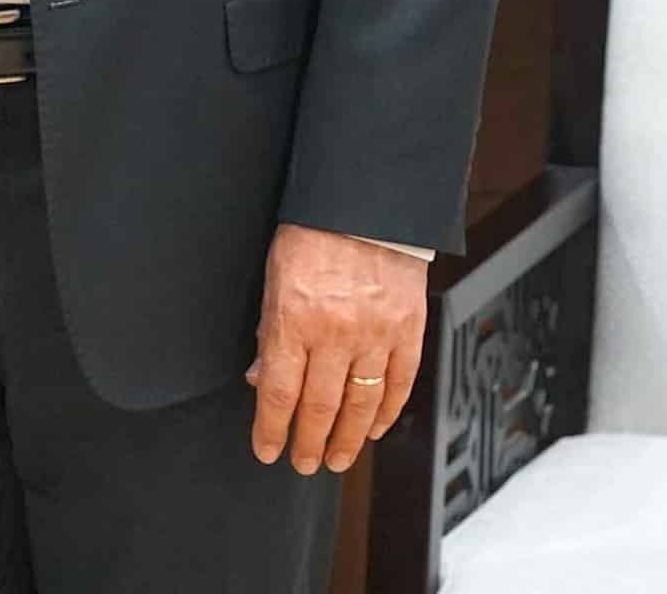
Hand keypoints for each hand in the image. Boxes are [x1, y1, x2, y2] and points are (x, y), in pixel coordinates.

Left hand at [244, 224, 427, 473]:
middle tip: (303, 463)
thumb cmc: (312, 233)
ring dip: (347, 439)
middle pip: (319, 407)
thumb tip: (258, 377)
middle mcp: (335, 333)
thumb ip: (268, 331)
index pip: (278, 391)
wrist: (366, 204)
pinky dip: (386, 413)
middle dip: (308, 443)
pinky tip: (373, 428)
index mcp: (293, 318)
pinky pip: (398, 384)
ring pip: (360, 405)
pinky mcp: (408, 331)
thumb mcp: (273, 277)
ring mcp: (375, 335)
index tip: (266, 450)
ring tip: (336, 458)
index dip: (270, 428)